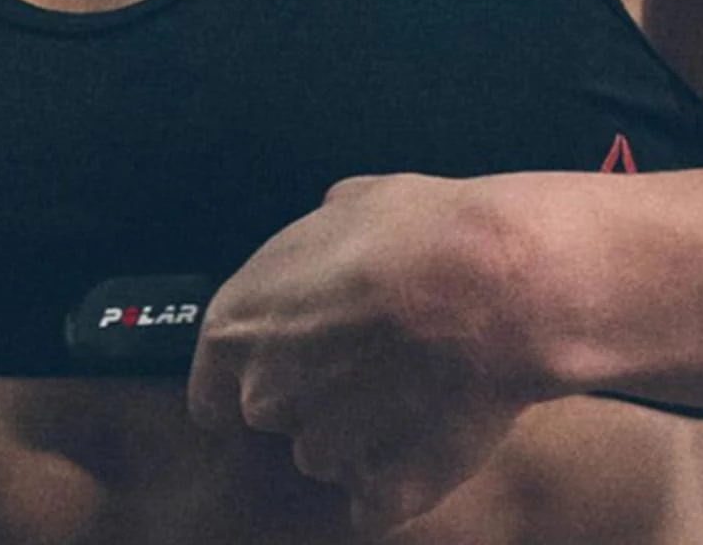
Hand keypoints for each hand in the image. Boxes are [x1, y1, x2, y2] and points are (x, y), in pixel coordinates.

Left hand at [188, 175, 547, 536]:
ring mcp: (323, 450)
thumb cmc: (419, 234)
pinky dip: (405, 476)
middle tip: (376, 358)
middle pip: (277, 419)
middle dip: (318, 396)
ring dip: (366, 433)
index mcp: (237, 327)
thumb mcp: (347, 203)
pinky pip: (382, 500)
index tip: (289, 366)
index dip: (254, 375)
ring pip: (334, 456)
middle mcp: (266, 396)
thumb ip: (317, 245)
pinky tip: (437, 427)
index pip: (212, 389)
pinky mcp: (385, 491)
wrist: (491, 284)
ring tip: (420, 383)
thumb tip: (330, 235)